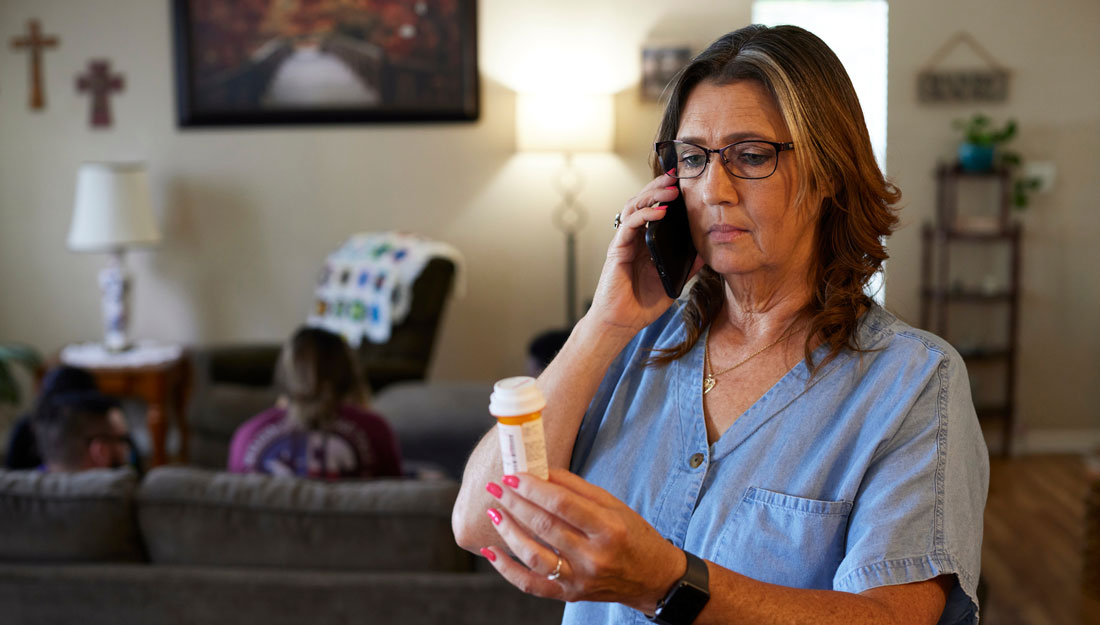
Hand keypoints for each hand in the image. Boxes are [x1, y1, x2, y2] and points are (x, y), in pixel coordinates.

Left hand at [480, 469, 685, 612]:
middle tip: (497, 487)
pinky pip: (531, 585)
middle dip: (515, 503)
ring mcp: (580, 579)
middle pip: (544, 526)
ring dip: (508, 532)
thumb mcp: (614, 505)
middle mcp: (594, 556)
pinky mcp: (569, 595)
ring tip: (494, 512)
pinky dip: (507, 569)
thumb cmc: (634, 536)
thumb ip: (577, 488)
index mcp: (609, 528)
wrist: (653, 578)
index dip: (534, 488)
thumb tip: (542, 470)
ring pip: (533, 556)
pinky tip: (492, 552)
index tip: (514, 475)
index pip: (562, 504)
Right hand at [588, 171, 703, 336]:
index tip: (684, 183)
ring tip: (670, 189)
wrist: (622, 322)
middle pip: (642, 201)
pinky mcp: (617, 249)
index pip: (654, 209)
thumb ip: (688, 266)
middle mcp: (634, 238)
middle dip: (659, 187)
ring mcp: (624, 242)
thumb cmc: (643, 304)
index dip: (666, 195)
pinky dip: (644, 215)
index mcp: (646, 243)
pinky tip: (660, 212)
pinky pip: (630, 225)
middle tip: (676, 176)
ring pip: (633, 207)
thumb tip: (708, 251)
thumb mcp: (674, 281)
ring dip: (652, 195)